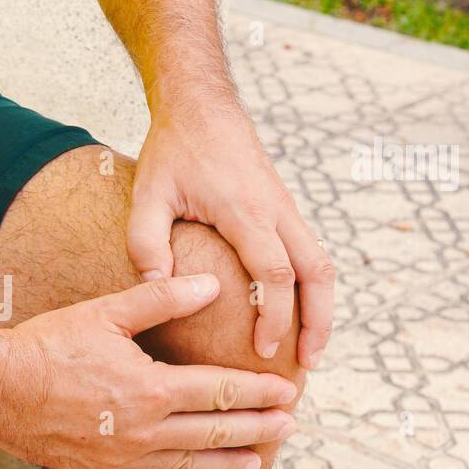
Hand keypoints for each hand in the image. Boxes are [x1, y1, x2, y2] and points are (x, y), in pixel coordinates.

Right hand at [0, 275, 297, 468]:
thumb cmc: (48, 343)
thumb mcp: (107, 312)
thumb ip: (162, 299)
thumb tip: (211, 283)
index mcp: (152, 388)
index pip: (220, 392)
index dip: (258, 392)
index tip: (288, 392)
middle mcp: (143, 429)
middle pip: (213, 433)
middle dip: (256, 429)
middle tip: (288, 427)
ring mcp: (117, 456)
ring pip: (184, 467)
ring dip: (223, 465)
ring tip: (254, 463)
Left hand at [126, 115, 334, 368]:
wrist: (200, 104)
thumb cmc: (173, 149)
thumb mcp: (147, 194)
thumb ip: (146, 243)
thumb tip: (158, 289)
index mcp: (246, 211)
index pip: (274, 275)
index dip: (274, 317)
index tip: (265, 351)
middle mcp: (276, 210)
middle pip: (317, 273)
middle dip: (317, 322)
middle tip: (306, 364)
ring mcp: (285, 207)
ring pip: (322, 263)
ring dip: (322, 307)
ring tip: (311, 348)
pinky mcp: (283, 207)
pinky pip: (310, 252)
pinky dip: (312, 287)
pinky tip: (298, 313)